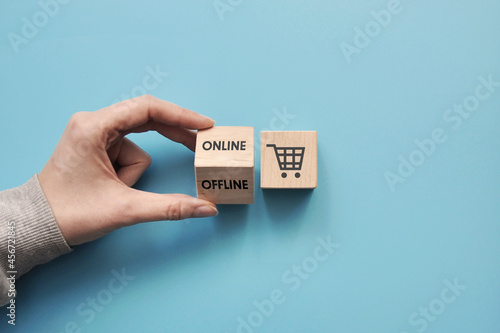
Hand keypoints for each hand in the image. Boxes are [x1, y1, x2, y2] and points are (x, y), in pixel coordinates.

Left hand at [38, 95, 218, 245]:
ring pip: (137, 143)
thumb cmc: (70, 213)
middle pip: (146, 119)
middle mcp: (93, 123)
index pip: (147, 109)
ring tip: (118, 190)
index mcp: (94, 127)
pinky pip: (127, 151)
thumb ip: (170, 207)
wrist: (38, 226)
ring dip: (136, 170)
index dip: (181, 115)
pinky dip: (129, 170)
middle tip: (200, 145)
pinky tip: (113, 187)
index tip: (205, 125)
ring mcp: (94, 133)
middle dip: (173, 134)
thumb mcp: (125, 209)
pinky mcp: (96, 145)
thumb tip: (207, 208)